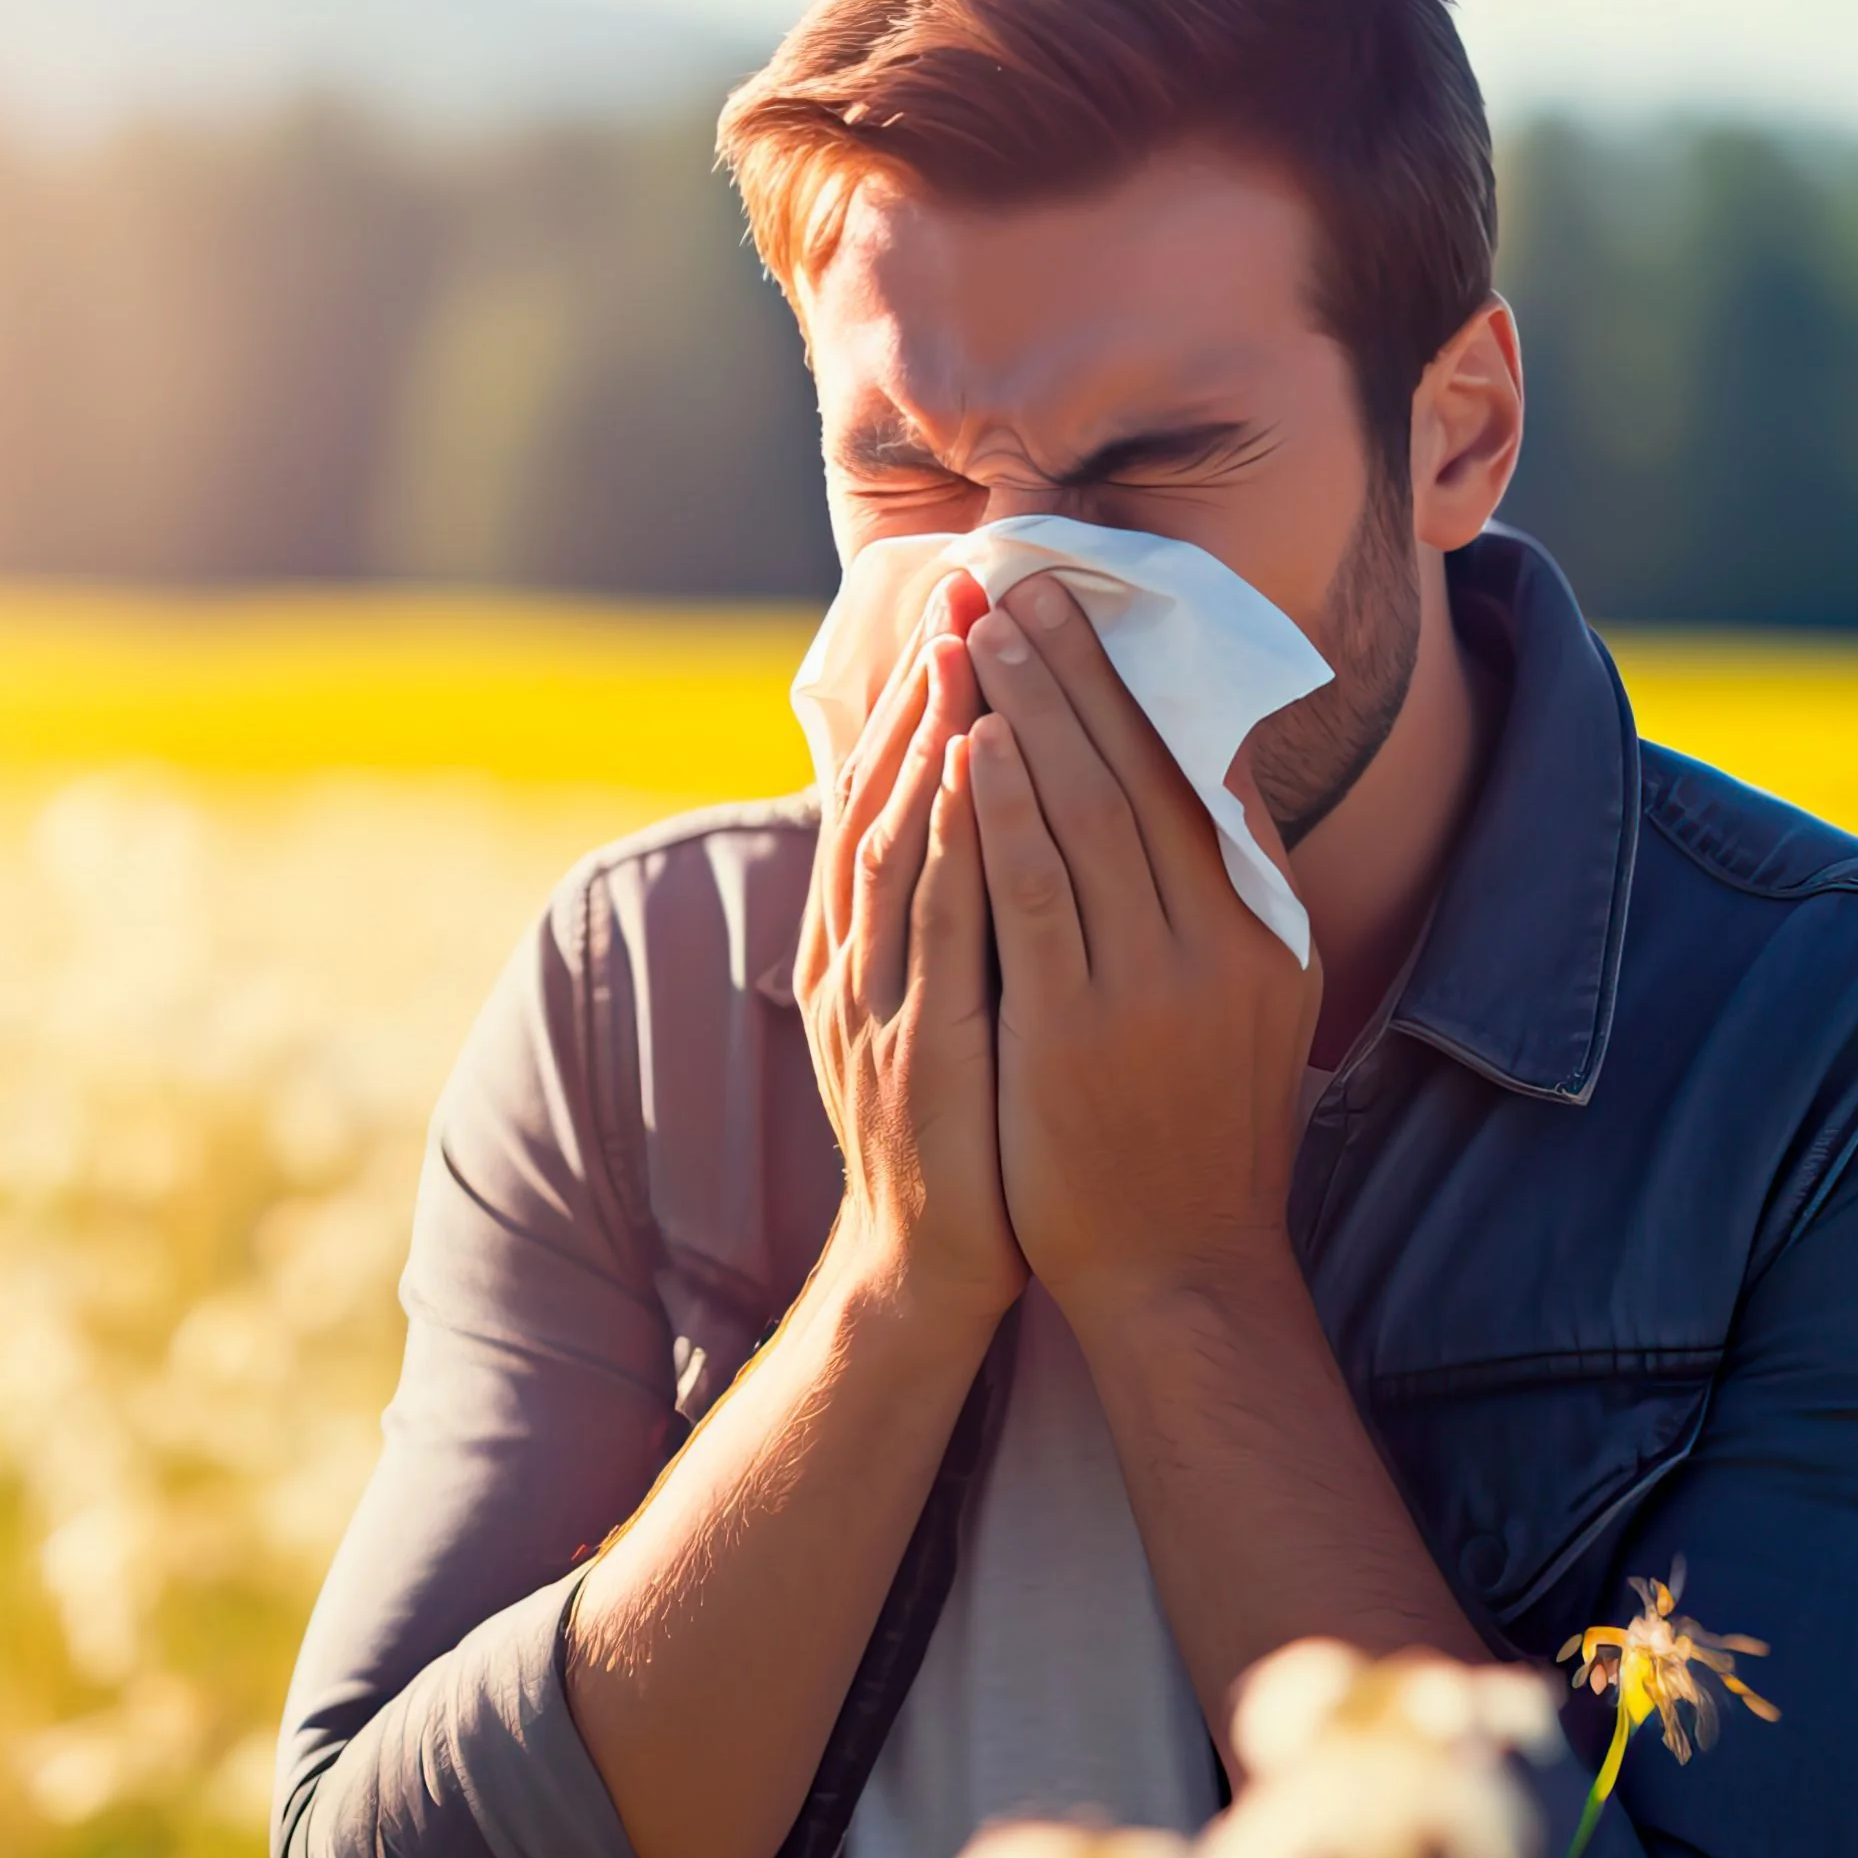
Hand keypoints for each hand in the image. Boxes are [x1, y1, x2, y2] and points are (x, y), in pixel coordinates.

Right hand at [794, 571, 1018, 1327]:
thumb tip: (1003, 822)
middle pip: (883, 797)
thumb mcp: (952, 1002)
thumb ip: (960, 917)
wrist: (934, 1267)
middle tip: (962, 590)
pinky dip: (955, 838)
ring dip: (932, 737)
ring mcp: (875, 1003)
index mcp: (862, 942)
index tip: (961, 612)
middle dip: (924, 690)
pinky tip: (982, 769)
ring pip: (899, 841)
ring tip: (967, 646)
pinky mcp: (914, 1051)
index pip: (886, 796)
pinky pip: (937, 924)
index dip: (918, 701)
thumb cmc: (966, 1131)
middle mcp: (853, 958)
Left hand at [963, 572, 1320, 1319]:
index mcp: (1262, 922)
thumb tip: (1194, 779)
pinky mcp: (1085, 1027)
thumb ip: (1221, 894)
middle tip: (1020, 579)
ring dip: (1030, 710)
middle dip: (1075, 666)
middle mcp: (1223, 937)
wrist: (1179, 1265)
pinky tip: (974, 747)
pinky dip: (1008, 812)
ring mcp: (1156, 982)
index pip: (1197, 769)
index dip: (1137, 679)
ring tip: (980, 630)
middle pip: (1141, 768)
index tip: (1088, 602)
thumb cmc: (1191, 1127)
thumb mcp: (1241, 998)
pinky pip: (1040, 894)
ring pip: (1087, 812)